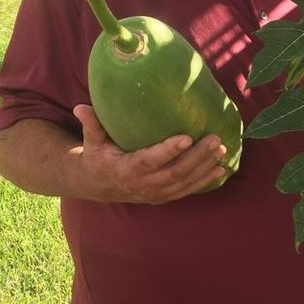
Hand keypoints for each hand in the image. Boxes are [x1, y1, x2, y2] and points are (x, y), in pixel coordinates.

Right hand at [72, 104, 226, 204]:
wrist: (98, 185)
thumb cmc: (97, 156)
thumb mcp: (92, 142)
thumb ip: (91, 124)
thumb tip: (81, 106)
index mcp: (126, 170)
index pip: (150, 161)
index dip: (168, 151)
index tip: (186, 137)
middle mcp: (143, 185)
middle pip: (175, 173)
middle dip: (197, 157)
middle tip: (215, 139)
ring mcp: (155, 194)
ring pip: (185, 182)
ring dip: (205, 167)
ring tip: (222, 150)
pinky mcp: (164, 197)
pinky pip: (187, 190)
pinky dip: (205, 181)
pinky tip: (221, 169)